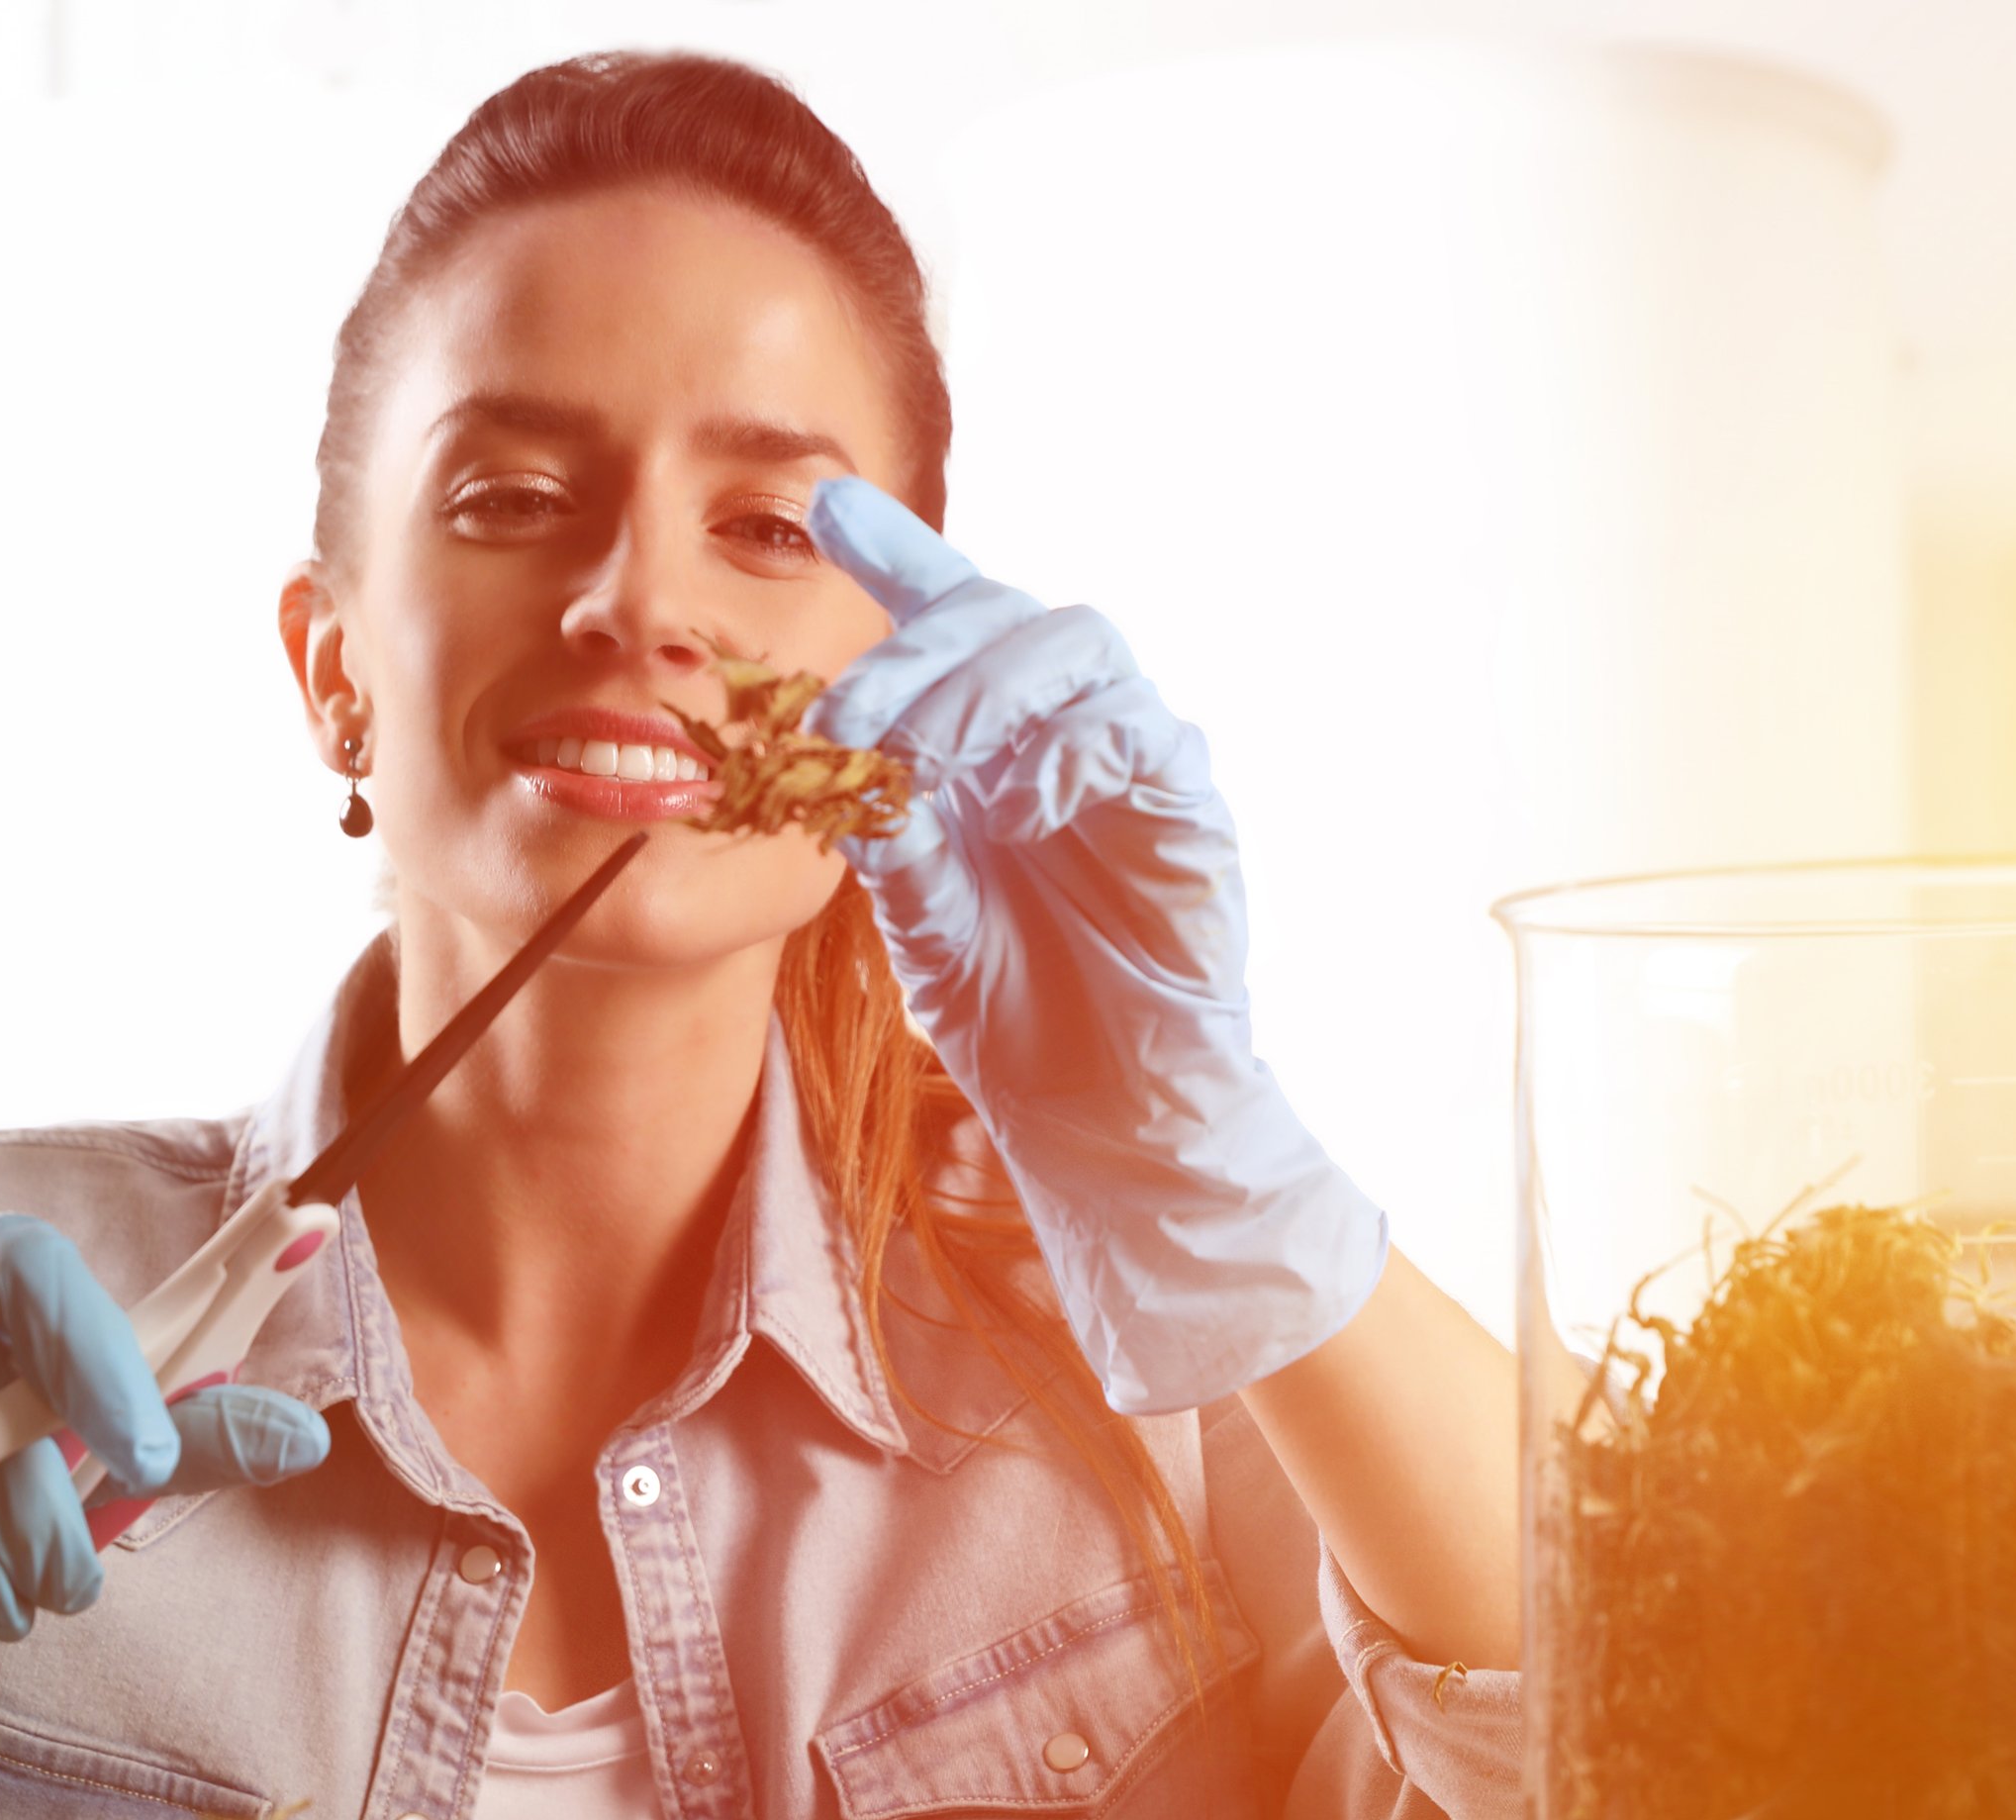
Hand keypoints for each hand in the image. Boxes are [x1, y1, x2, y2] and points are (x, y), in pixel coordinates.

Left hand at [802, 476, 1386, 1413]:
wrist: (1103, 1118)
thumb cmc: (1015, 1015)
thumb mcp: (917, 913)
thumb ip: (884, 828)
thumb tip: (837, 756)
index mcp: (987, 745)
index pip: (947, 628)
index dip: (897, 556)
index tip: (829, 505)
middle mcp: (1058, 731)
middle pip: (996, 617)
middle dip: (908, 650)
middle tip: (840, 714)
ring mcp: (1129, 758)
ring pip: (1071, 646)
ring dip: (977, 688)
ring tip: (917, 756)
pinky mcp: (1186, 804)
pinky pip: (1135, 730)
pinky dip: (1064, 747)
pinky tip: (1014, 800)